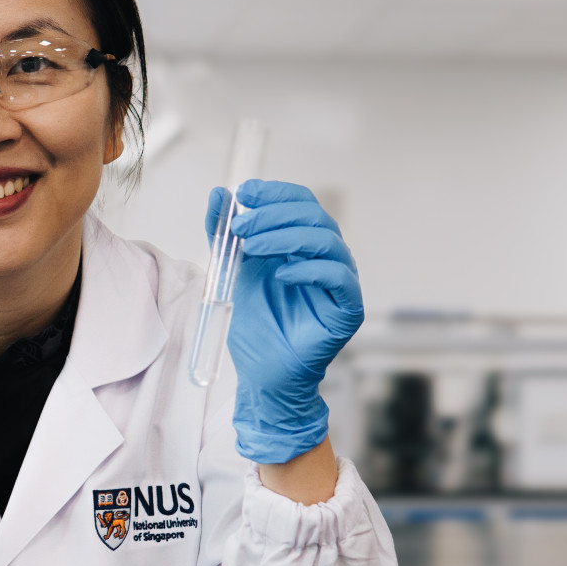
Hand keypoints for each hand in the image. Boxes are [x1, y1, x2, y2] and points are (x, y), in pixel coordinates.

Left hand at [204, 180, 363, 464]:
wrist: (264, 372)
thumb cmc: (257, 322)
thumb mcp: (234, 270)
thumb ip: (225, 235)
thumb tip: (218, 194)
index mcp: (304, 243)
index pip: (300, 203)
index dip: (275, 193)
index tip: (244, 193)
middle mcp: (326, 257)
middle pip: (314, 216)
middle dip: (274, 214)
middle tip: (241, 225)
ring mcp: (340, 281)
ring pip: (326, 241)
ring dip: (285, 237)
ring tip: (251, 247)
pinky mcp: (348, 308)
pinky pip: (338, 277)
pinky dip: (309, 269)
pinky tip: (281, 274)